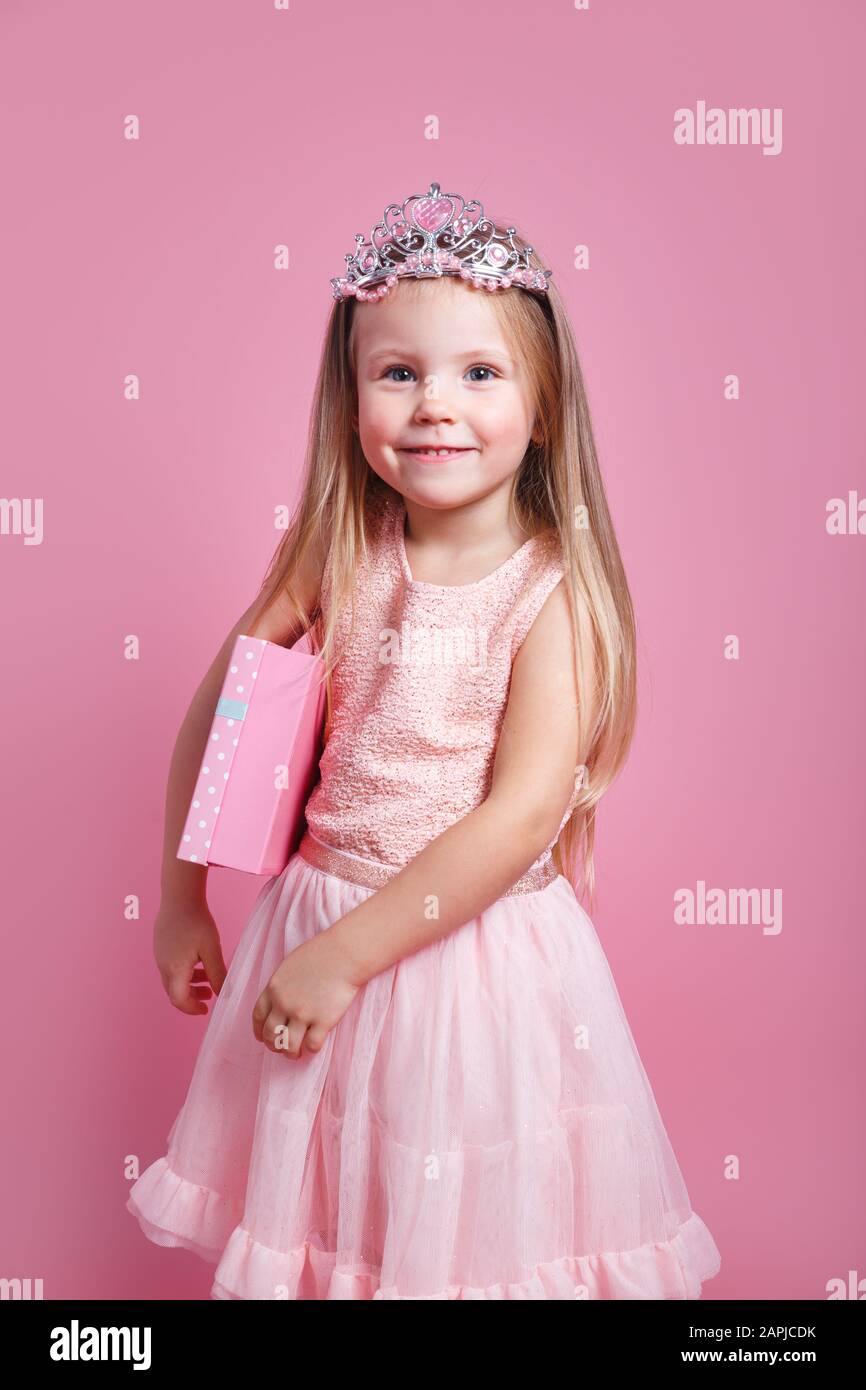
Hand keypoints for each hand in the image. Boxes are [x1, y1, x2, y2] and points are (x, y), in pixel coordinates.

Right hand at [153, 898, 227, 1015]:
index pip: (179, 1000)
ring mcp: (160, 956)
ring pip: (173, 979)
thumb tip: (224, 994)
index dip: (192, 1008)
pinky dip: (184, 972)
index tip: (206, 1010)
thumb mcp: (212, 949)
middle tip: (208, 996)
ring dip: (189, 984)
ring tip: (207, 978)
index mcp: (174, 970)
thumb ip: (218, 974)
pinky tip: (198, 962)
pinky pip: (171, 967)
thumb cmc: (196, 921)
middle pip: (174, 992)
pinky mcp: (161, 947)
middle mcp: (163, 965)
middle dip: (191, 997)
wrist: (179, 897)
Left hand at [252, 930, 361, 1059]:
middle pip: (271, 1035)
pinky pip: (312, 1045)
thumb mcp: (289, 965)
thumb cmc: (320, 954)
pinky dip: (312, 1049)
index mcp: (273, 988)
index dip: (259, 1031)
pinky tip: (315, 1043)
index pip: (258, 1017)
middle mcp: (284, 1004)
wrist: (343, 954)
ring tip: (297, 1053)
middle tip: (282, 1048)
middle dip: (274, 1046)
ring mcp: (303, 1014)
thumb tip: (278, 1001)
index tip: (263, 1037)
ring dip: (291, 1053)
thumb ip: (281, 985)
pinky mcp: (322, 1021)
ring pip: (289, 1046)